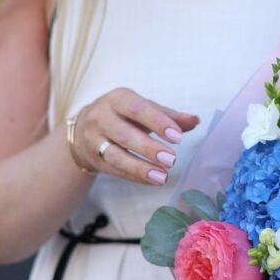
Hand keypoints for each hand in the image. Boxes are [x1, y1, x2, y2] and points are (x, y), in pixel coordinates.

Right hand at [72, 88, 198, 185]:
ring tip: (163, 177)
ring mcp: (94, 139)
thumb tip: (196, 120)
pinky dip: (135, 176)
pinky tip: (153, 180)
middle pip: (125, 134)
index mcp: (118, 99)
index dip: (158, 122)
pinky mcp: (94, 159)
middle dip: (149, 148)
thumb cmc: (122, 116)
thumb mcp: (142, 109)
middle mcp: (101, 117)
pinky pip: (115, 169)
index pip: (138, 109)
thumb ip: (169, 115)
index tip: (178, 137)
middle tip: (172, 159)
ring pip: (116, 156)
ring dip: (140, 168)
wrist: (83, 129)